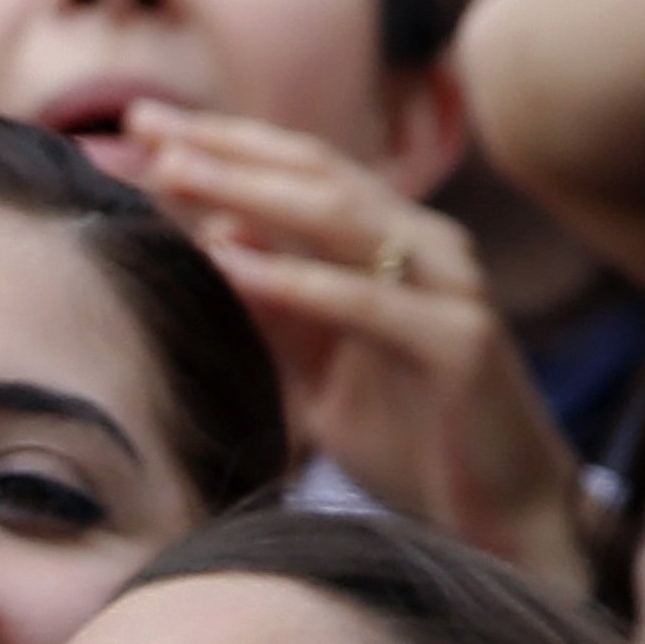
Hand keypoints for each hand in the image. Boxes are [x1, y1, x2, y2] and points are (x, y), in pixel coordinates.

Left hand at [126, 102, 587, 592]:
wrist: (506, 522)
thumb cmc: (413, 438)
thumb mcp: (321, 363)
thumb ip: (277, 302)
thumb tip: (214, 230)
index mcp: (398, 241)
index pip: (302, 168)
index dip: (223, 140)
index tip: (138, 121)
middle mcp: (429, 247)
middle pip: (316, 173)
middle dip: (223, 145)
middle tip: (141, 122)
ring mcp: (452, 288)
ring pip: (341, 218)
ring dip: (248, 190)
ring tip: (171, 172)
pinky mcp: (463, 343)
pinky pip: (368, 302)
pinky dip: (296, 279)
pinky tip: (231, 262)